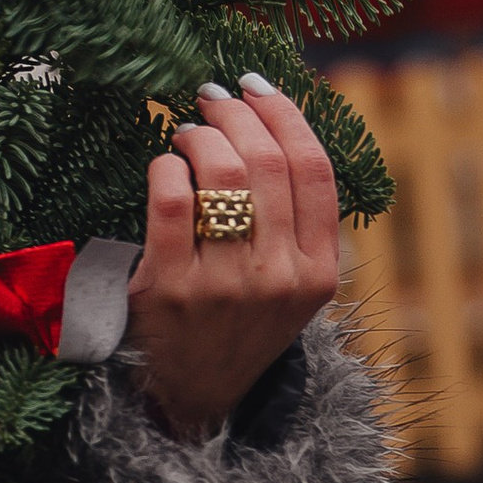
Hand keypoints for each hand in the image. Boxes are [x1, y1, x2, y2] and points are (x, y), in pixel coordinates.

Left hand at [124, 75, 340, 442]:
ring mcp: (225, 284)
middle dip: (234, 112)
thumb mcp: (290, 286)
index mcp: (318, 273)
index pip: (315, 170)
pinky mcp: (169, 287)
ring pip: (221, 172)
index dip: (286, 114)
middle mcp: (278, 278)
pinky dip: (166, 165)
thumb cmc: (238, 324)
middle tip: (210, 97)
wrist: (190, 396)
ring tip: (188, 130)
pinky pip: (171, 198)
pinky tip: (164, 164)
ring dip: (199, 133)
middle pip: (266, 161)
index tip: (257, 86)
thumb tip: (273, 122)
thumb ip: (294, 221)